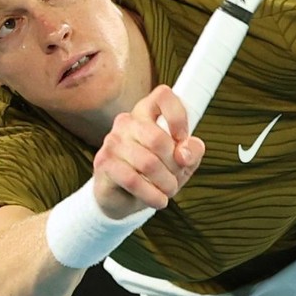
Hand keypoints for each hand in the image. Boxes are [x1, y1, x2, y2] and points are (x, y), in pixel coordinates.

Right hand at [93, 84, 205, 219]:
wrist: (123, 198)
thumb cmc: (155, 174)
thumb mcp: (182, 162)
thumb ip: (192, 151)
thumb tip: (184, 152)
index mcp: (146, 112)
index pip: (163, 95)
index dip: (178, 116)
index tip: (182, 139)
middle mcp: (127, 122)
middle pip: (158, 138)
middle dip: (174, 165)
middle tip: (175, 178)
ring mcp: (113, 141)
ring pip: (148, 163)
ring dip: (165, 183)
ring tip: (168, 191)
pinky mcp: (104, 162)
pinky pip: (133, 180)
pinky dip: (152, 195)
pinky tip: (158, 200)